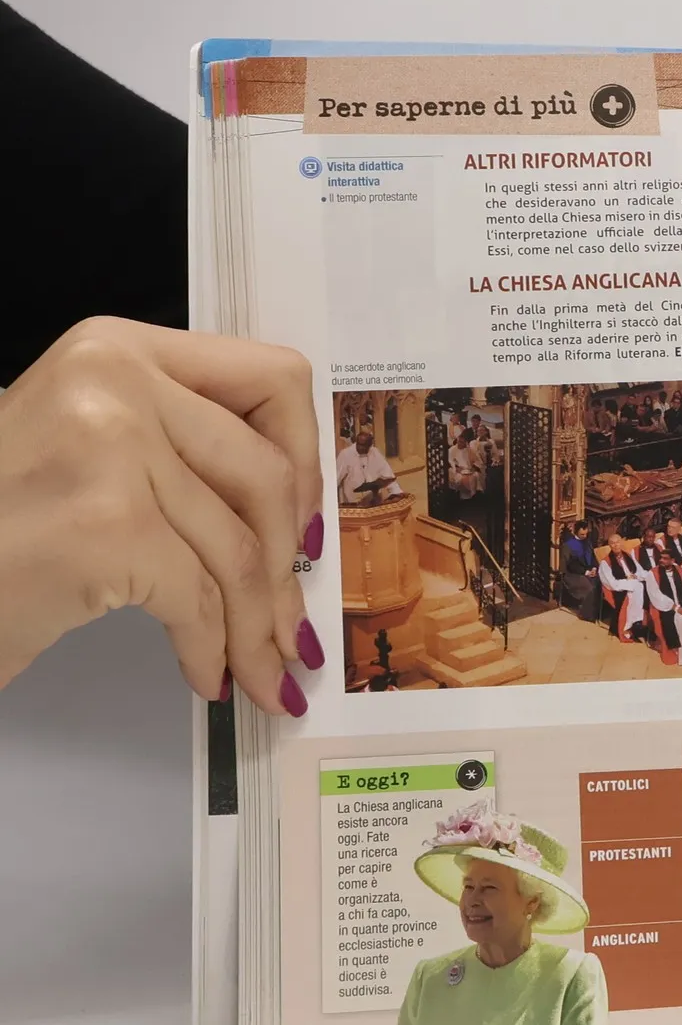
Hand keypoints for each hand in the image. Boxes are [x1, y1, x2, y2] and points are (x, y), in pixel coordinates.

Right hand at [0, 318, 324, 713]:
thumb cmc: (1, 524)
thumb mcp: (91, 448)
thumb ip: (182, 449)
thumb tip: (301, 516)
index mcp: (118, 347)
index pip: (272, 379)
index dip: (306, 460)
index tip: (308, 523)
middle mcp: (114, 381)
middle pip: (265, 478)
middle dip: (286, 571)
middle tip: (290, 629)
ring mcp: (108, 448)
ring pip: (239, 550)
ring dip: (256, 627)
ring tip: (263, 673)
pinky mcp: (104, 526)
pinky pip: (197, 599)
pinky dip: (211, 649)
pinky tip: (207, 677)